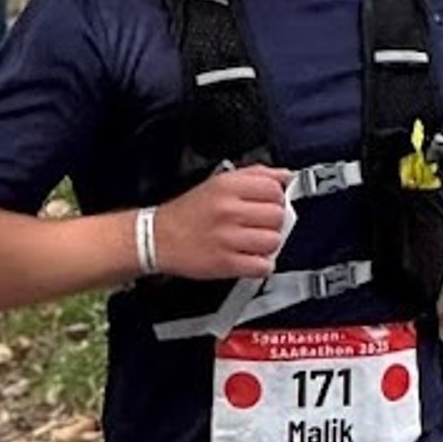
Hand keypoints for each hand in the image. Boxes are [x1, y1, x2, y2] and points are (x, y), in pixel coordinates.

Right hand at [150, 167, 290, 280]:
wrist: (158, 239)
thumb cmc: (188, 213)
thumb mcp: (217, 182)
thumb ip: (253, 175)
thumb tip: (284, 176)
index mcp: (227, 186)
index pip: (274, 189)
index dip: (276, 198)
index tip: (269, 204)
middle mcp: (227, 210)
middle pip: (277, 215)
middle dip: (273, 222)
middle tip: (260, 225)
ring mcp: (227, 238)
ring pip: (273, 241)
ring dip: (268, 245)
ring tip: (254, 242)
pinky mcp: (226, 263)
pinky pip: (262, 266)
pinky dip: (261, 265)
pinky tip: (250, 259)